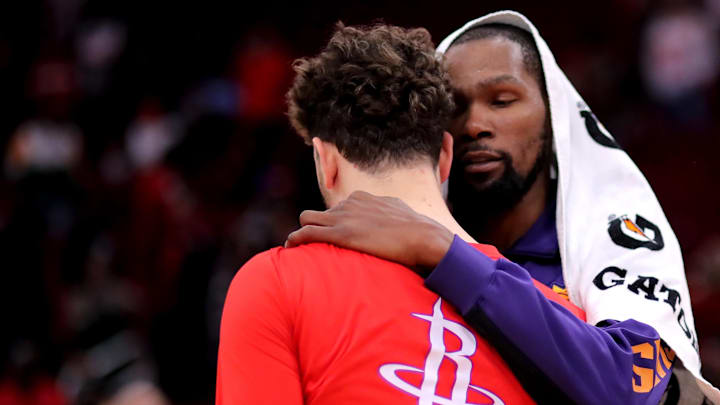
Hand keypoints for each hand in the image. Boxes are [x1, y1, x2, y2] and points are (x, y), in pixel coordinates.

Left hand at [285, 191, 453, 273]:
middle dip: (315, 226)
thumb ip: (390, 215)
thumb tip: (396, 219)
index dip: (335, 223)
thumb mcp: (401, 214)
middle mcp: (350, 203)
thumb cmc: (417, 231)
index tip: (335, 237)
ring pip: (307, 218)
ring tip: (296, 248)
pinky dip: (295, 239)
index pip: (339, 208)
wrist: (422, 236)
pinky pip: (307, 232)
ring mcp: (343, 217)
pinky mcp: (340, 234)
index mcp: (363, 198)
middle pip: (319, 212)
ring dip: (302, 232)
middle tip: (314, 246)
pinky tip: (290, 248)